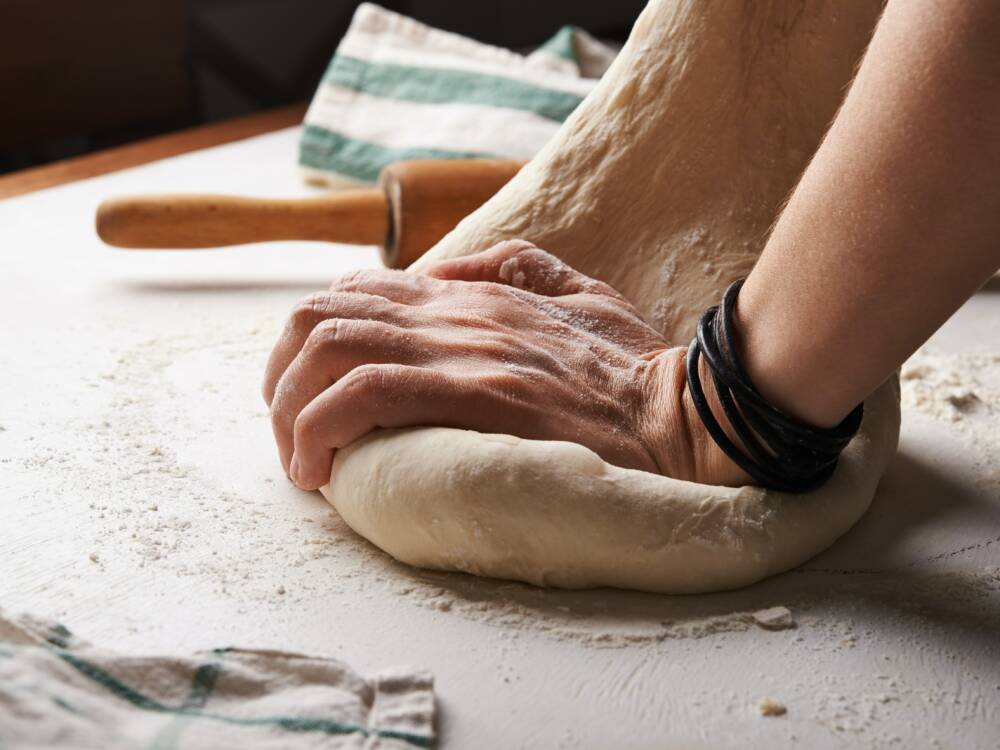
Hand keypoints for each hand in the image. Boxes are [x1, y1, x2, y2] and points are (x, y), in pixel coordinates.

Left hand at [263, 241, 746, 489]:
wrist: (685, 413)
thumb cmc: (635, 369)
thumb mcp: (581, 292)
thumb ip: (517, 267)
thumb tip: (450, 268)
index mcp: (472, 294)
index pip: (355, 292)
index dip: (313, 341)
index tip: (313, 397)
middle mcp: (455, 312)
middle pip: (321, 315)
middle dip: (281, 376)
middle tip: (291, 433)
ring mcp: (463, 349)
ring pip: (328, 349)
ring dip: (290, 408)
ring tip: (301, 460)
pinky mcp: (475, 393)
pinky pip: (364, 394)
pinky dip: (321, 429)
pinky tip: (321, 470)